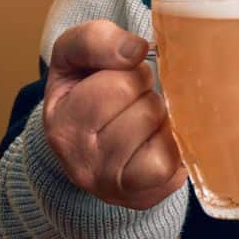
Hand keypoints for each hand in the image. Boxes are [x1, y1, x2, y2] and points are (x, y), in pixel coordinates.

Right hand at [42, 20, 187, 209]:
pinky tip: (156, 142)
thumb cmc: (85, 89)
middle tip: (132, 102)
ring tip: (143, 122)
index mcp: (62, 125)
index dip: (129, 74)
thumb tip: (137, 50)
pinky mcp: (143, 199)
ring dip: (162, 121)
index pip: (118, 85)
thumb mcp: (76, 54)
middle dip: (148, 96)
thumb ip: (97, 40)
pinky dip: (174, 148)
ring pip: (165, 137)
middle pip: (147, 110)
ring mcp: (112, 188)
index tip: (116, 80)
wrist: (87, 141)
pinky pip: (176, 166)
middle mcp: (82, 165)